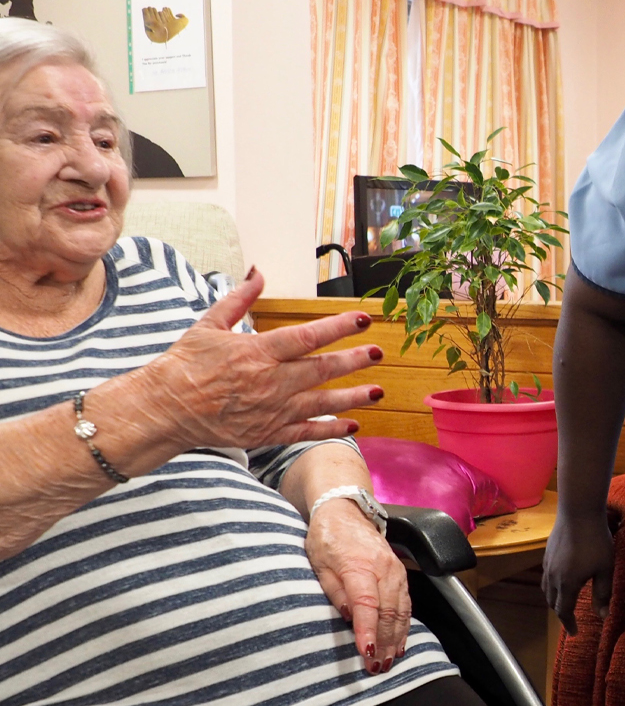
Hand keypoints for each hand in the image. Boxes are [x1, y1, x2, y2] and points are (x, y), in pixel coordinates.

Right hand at [133, 268, 383, 450]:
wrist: (164, 409)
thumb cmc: (185, 364)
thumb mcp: (209, 324)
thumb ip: (239, 299)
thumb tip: (258, 273)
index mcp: (257, 352)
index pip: (307, 337)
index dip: (338, 327)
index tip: (363, 319)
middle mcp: (269, 382)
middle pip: (321, 370)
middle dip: (354, 361)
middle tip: (379, 353)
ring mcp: (271, 410)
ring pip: (321, 402)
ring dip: (353, 396)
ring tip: (379, 390)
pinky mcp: (267, 433)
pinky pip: (306, 431)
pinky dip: (331, 428)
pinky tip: (353, 423)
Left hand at [306, 499, 411, 673]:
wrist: (346, 511)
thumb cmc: (327, 538)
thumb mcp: (318, 563)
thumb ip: (333, 590)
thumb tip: (347, 616)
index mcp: (358, 565)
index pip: (366, 603)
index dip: (367, 629)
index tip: (366, 651)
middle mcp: (382, 568)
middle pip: (387, 611)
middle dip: (384, 642)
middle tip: (376, 667)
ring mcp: (395, 570)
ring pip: (401, 609)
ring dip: (396, 638)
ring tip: (389, 661)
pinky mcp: (401, 572)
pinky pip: (406, 603)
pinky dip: (404, 625)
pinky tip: (400, 641)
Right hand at [541, 507, 613, 633]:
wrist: (578, 511)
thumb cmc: (596, 541)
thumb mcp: (605, 569)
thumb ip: (602, 594)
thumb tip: (602, 616)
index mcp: (567, 584)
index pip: (564, 611)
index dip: (569, 624)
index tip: (575, 632)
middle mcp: (553, 577)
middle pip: (553, 602)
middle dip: (561, 613)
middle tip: (571, 619)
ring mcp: (548, 564)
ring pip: (547, 589)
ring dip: (554, 600)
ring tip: (564, 602)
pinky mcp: (547, 553)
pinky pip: (546, 576)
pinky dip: (552, 586)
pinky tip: (561, 579)